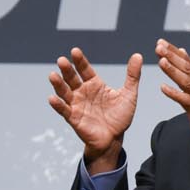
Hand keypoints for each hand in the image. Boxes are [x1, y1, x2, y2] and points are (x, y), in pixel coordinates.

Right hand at [48, 48, 141, 172]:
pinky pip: (64, 110)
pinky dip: (57, 104)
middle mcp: (83, 92)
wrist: (114, 139)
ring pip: (64, 92)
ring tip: (53, 75)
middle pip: (72, 78)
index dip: (79, 61)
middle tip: (62, 60)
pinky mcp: (73, 118)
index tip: (75, 51)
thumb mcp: (128, 94)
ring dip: (58, 84)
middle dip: (66, 70)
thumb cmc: (120, 117)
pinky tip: (52, 98)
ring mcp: (76, 104)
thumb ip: (132, 75)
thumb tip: (138, 56)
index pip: (85, 69)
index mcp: (94, 84)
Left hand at [154, 38, 189, 159]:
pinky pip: (185, 100)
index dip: (173, 51)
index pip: (186, 62)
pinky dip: (174, 93)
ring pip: (186, 81)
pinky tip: (162, 88)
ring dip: (173, 70)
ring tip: (160, 61)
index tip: (161, 42)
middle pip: (186, 67)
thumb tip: (182, 54)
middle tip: (158, 46)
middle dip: (172, 56)